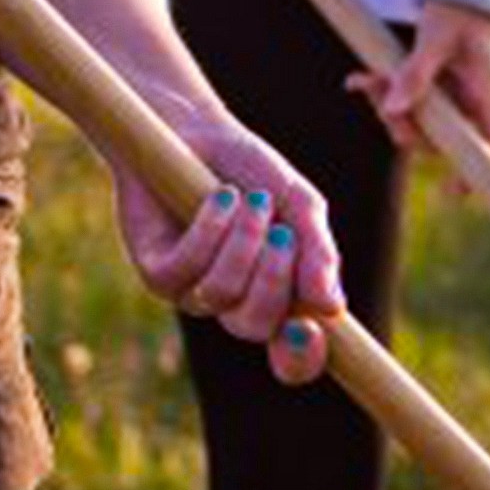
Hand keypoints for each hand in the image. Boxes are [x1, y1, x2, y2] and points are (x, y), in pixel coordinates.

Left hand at [114, 115, 347, 386]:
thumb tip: (333, 308)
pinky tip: (221, 198)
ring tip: (248, 198)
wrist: (195, 131)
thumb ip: (318, 253)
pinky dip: (210, 230)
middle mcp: (234, 304)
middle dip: (274, 279)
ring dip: (242, 243)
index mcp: (277, 296)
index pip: (293, 356)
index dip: (303, 358)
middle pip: (258, 327)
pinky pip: (185, 270)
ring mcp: (193, 292)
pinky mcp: (156, 273)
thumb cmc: (251, 171)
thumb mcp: (300, 205)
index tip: (312, 329)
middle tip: (281, 232)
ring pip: (221, 295)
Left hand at [360, 1, 489, 160]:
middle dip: (407, 129)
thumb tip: (392, 109)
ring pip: (424, 126)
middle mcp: (476, 104)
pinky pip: (413, 106)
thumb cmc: (459, 13)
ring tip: (367, 80)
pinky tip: (363, 80)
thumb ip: (416, 73)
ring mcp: (458, 100)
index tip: (456, 193)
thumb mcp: (436, 37)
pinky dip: (388, 95)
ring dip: (391, 109)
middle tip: (380, 103)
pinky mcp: (441, 92)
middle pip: (446, 142)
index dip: (482, 172)